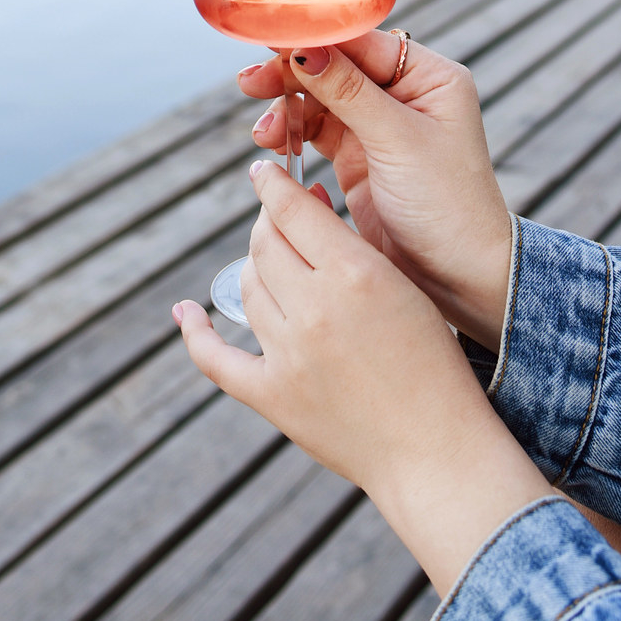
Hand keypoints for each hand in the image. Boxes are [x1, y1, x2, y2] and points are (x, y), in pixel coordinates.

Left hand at [174, 162, 549, 596]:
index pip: (292, 209)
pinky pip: (214, 357)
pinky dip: (194, 332)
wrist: (435, 449)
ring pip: (246, 288)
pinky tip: (185, 312)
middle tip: (277, 218)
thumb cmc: (432, 362)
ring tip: (271, 265)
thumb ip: (351, 244)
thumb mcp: (403, 286)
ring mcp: (288, 355)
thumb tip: (304, 203)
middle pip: (263, 244)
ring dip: (254, 269)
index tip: (265, 171)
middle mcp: (314, 309)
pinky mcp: (272, 396)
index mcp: (355, 274)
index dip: (273, 183)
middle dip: (267, 222)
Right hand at [237, 33, 511, 349]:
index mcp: (430, 77)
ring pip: (321, 98)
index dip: (316, 39)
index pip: (363, 42)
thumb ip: (350, 93)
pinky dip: (293, 133)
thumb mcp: (398, 142)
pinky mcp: (361, 158)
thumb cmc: (447, 205)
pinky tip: (274, 143)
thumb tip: (306, 49)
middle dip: (293, 74)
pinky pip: (318, 131)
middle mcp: (406, 94)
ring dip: (288, 108)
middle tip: (251, 84)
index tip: (270, 42)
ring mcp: (381, 126)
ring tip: (263, 132)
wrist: (460, 277)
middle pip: (337, 66)